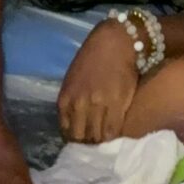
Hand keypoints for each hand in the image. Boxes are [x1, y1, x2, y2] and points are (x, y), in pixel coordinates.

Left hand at [57, 19, 140, 143]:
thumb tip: (75, 123)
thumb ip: (71, 102)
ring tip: (105, 137)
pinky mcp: (118, 105)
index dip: (75, 139)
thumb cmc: (92, 58)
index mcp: (65, 99)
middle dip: (87, 141)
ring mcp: (99, 106)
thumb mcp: (72, 81)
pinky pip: (113, 130)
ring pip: (97, 137)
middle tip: (95, 140)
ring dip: (101, 140)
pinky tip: (115, 132)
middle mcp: (79, 105)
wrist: (115, 42)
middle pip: (81, 137)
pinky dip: (113, 135)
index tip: (83, 138)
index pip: (67, 132)